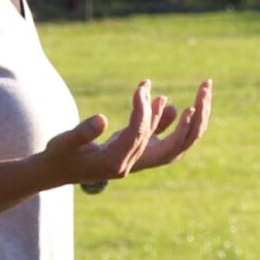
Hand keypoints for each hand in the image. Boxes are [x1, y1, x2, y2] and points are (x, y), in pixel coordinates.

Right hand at [44, 78, 214, 191]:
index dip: (143, 110)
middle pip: (174, 147)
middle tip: (205, 91)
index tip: (143, 86)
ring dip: (188, 121)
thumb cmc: (58, 155)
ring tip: (199, 95)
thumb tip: (101, 120)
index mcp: (116, 163)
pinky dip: (164, 121)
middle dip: (193, 120)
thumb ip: (83, 132)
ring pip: (172, 144)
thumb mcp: (65, 142)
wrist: (55, 172)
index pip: (139, 134)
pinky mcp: (133, 153)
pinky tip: (164, 101)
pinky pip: (158, 139)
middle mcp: (131, 165)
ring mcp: (135, 161)